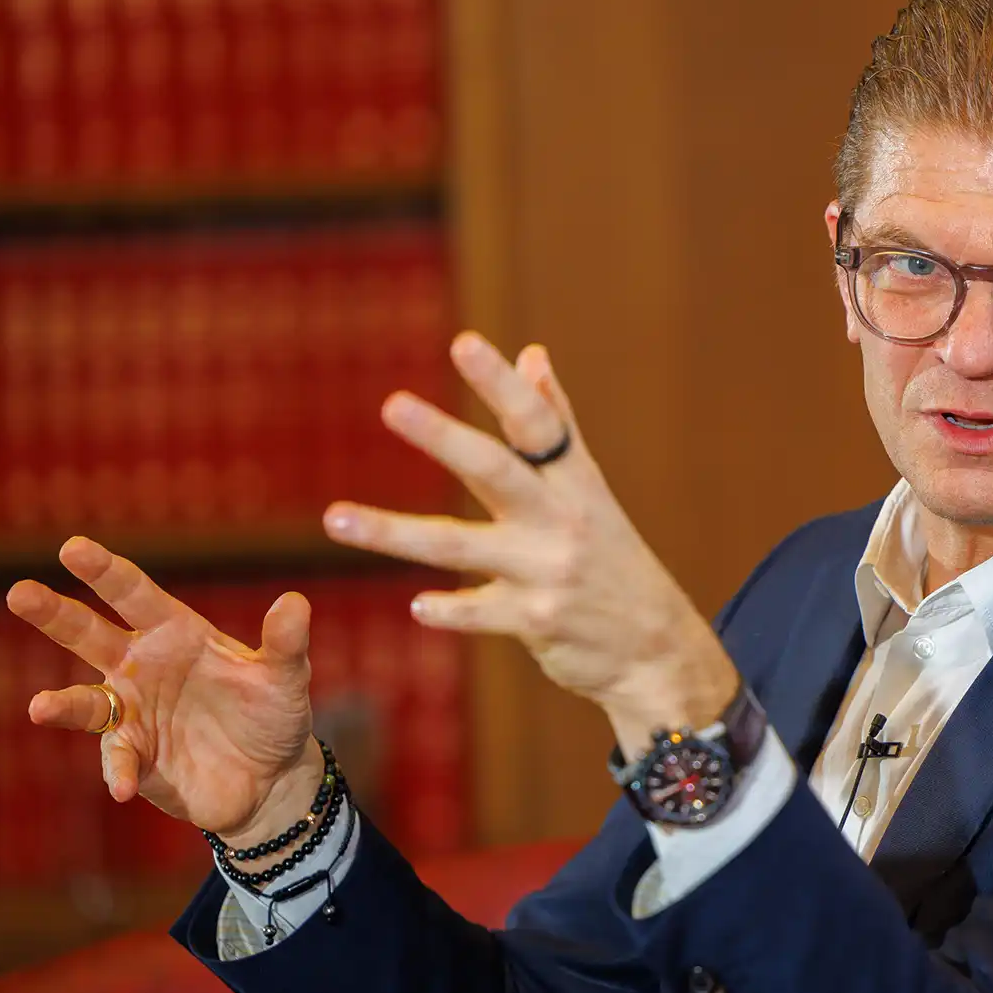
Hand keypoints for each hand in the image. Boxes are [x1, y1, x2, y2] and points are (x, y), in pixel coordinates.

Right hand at [6, 538, 320, 847]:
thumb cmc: (273, 715)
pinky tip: (124, 787)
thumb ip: (285, 642)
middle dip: (54, 614)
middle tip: (19, 592)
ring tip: (40, 708)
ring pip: (86, 702)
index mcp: (175, 633)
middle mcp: (142, 667)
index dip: (104, 571)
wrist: (271, 778)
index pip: (134, 594)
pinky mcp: (134, 756)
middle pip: (89, 636)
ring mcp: (133, 712)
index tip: (73, 547)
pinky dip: (119, 772)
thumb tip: (295, 602)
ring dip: (62, 706)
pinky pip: (119, 760)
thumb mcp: (285, 677)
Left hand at [324, 332, 736, 744]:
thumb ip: (558, 425)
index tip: (465, 344)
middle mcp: (562, 520)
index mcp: (575, 482)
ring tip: (336, 519)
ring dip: (394, 533)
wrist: (656, 648)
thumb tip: (532, 356)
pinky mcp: (537, 621)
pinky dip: (450, 610)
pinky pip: (480, 612)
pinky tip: (419, 607)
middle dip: (445, 437)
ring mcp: (548, 571)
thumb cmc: (612, 560)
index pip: (537, 424)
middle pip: (497, 471)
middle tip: (393, 404)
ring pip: (460, 547)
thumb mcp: (592, 491)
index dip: (502, 385)